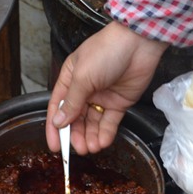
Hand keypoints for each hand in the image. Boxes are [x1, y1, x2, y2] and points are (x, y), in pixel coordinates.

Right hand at [46, 21, 167, 154]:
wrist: (138, 44)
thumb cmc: (106, 51)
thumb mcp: (82, 76)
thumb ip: (71, 101)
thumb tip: (58, 121)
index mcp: (70, 79)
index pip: (57, 107)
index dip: (54, 127)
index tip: (54, 146)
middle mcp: (85, 90)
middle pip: (76, 119)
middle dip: (75, 135)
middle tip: (77, 149)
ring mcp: (102, 97)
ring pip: (93, 123)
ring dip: (90, 136)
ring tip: (91, 148)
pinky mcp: (119, 102)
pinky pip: (110, 122)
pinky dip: (106, 133)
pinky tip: (102, 142)